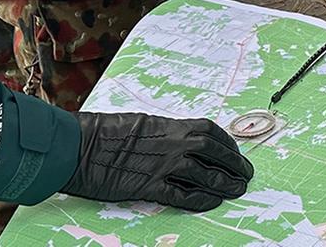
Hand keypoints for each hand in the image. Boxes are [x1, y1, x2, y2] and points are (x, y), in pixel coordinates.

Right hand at [63, 112, 252, 211]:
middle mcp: (172, 144)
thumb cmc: (104, 131)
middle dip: (233, 164)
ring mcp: (162, 166)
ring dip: (224, 183)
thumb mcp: (141, 124)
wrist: (79, 145)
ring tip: (237, 189)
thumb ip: (163, 133)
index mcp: (170, 125)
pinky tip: (211, 202)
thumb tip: (179, 141)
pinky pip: (182, 195)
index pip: (210, 132)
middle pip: (214, 154)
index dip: (227, 144)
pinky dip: (200, 199)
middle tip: (246, 174)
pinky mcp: (149, 187)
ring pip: (204, 176)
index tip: (235, 152)